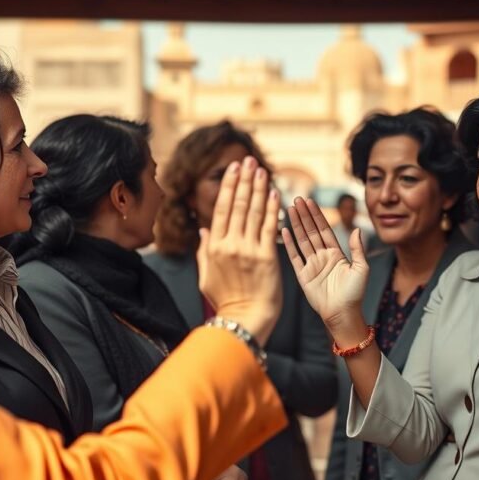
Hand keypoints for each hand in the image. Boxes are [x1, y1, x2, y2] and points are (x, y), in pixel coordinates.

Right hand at [198, 155, 281, 344]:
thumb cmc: (226, 301)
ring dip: (258, 187)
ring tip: (261, 169)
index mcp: (213, 247)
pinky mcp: (266, 257)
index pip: (221, 209)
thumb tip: (203, 231)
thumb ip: (205, 251)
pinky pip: (269, 226)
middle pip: (237, 204)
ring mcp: (248, 249)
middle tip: (248, 160)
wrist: (244, 320)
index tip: (235, 170)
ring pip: (253, 211)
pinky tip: (275, 192)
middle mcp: (229, 244)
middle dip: (244, 180)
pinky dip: (272, 208)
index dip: (229, 186)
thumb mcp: (206, 276)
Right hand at [282, 197, 368, 333]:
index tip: (310, 201)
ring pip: (302, 240)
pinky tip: (284, 231)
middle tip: (297, 199)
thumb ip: (357, 248)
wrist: (343, 314)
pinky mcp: (302, 276)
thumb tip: (356, 229)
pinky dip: (289, 244)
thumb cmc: (355, 294)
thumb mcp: (361, 268)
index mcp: (336, 254)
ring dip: (296, 225)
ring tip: (289, 209)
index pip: (324, 229)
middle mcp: (322, 257)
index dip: (317, 215)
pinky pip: (294, 257)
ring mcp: (311, 265)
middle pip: (311, 231)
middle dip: (304, 215)